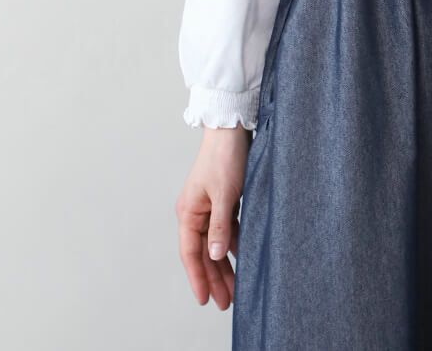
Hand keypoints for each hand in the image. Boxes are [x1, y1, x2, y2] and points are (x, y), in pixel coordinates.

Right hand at [176, 124, 251, 307]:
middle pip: (204, 253)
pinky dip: (234, 245)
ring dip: (225, 265)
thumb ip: (220, 226)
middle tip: (225, 302)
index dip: (198, 278)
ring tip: (235, 289)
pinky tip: (243, 259)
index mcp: (188, 212)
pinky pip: (227, 230)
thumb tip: (214, 256)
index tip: (205, 299)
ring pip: (216, 243)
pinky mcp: (224, 200)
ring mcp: (210, 207)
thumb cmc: (224, 157)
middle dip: (214, 278)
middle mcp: (196, 212)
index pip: (191, 253)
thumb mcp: (224, 194)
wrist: (232, 128)